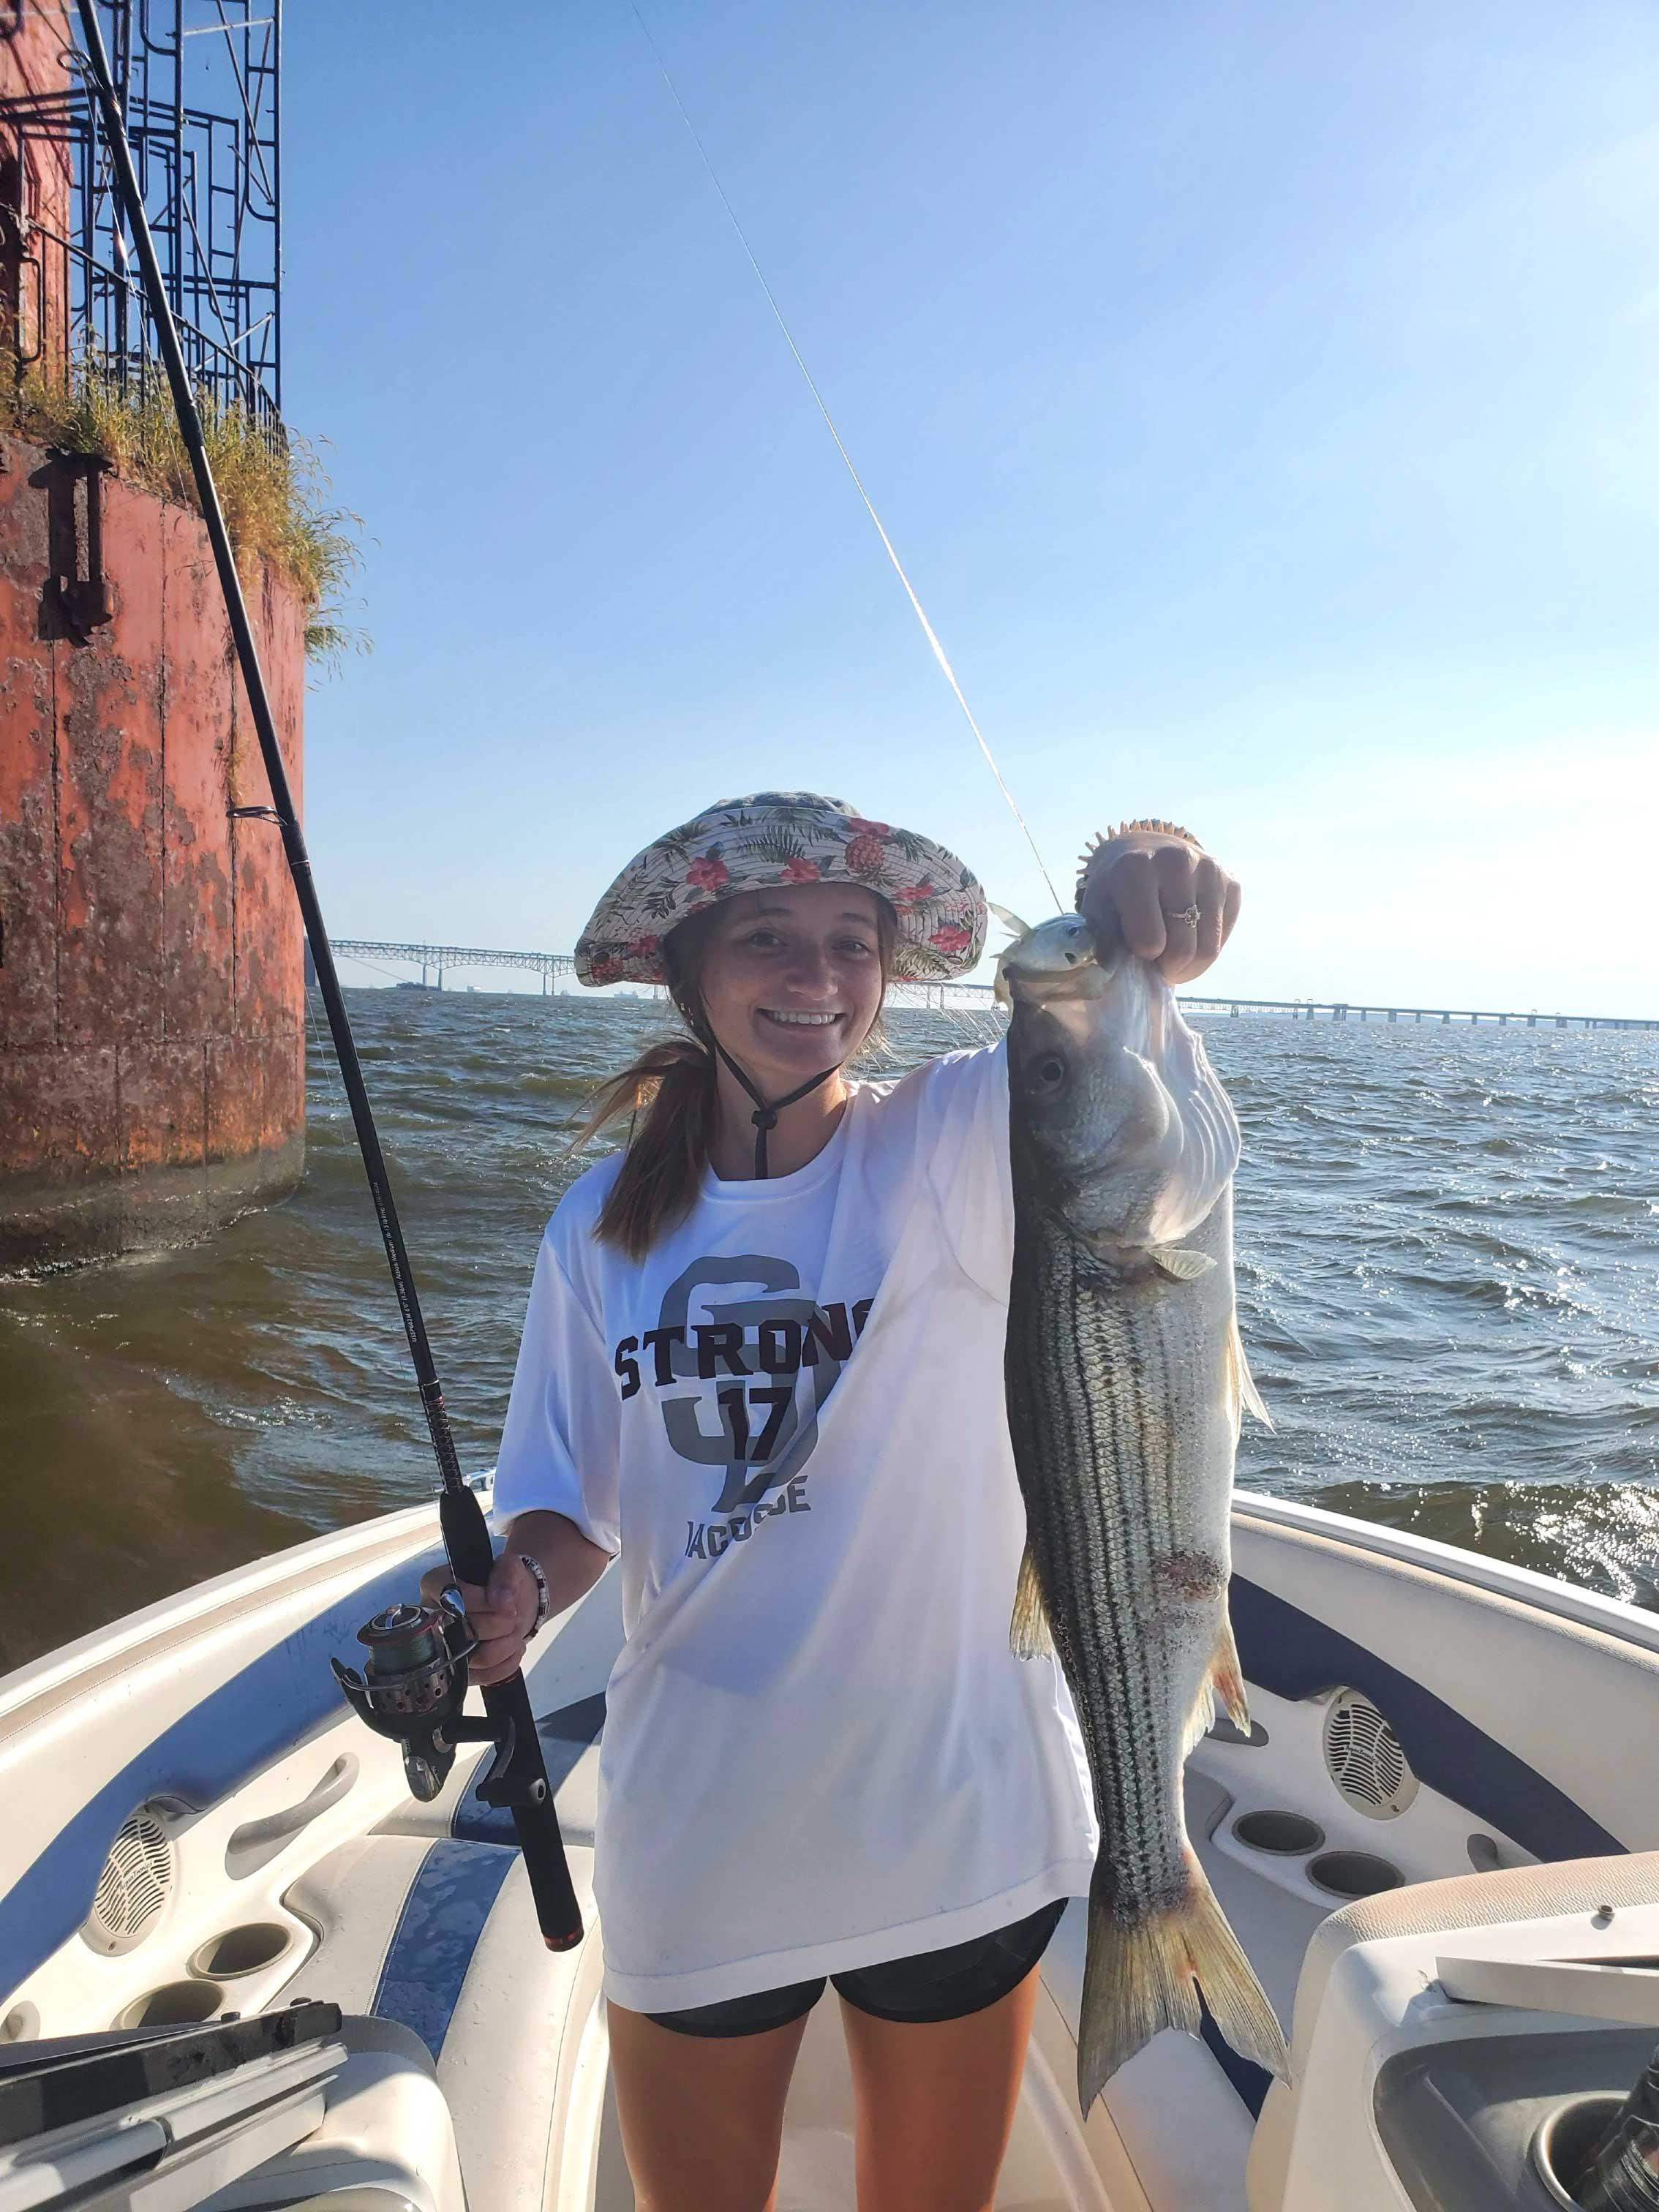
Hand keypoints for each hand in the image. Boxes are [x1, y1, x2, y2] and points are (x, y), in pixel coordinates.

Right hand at [418, 1552, 536, 1687]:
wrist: (515, 1606)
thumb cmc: (505, 1583)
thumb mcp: (510, 1567)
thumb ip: (505, 1574)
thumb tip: (500, 1599)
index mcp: (436, 1585)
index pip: (450, 1598)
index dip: (481, 1602)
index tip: (505, 1601)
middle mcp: (432, 1618)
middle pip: (467, 1631)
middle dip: (502, 1623)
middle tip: (513, 1614)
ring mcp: (443, 1648)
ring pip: (479, 1658)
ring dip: (508, 1643)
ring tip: (514, 1630)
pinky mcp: (459, 1671)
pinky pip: (485, 1676)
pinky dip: (508, 1662)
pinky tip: (512, 1647)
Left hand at [1077, 821, 1239, 985]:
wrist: (1143, 850)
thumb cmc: (1116, 889)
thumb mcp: (1097, 912)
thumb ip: (1102, 944)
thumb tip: (1113, 977)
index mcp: (1135, 869)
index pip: (1149, 941)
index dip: (1142, 957)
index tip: (1136, 951)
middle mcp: (1176, 862)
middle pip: (1183, 949)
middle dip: (1169, 969)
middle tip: (1158, 965)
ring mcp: (1209, 869)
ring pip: (1209, 948)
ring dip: (1189, 966)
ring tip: (1173, 959)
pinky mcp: (1231, 881)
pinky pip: (1224, 936)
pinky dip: (1206, 948)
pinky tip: (1189, 937)